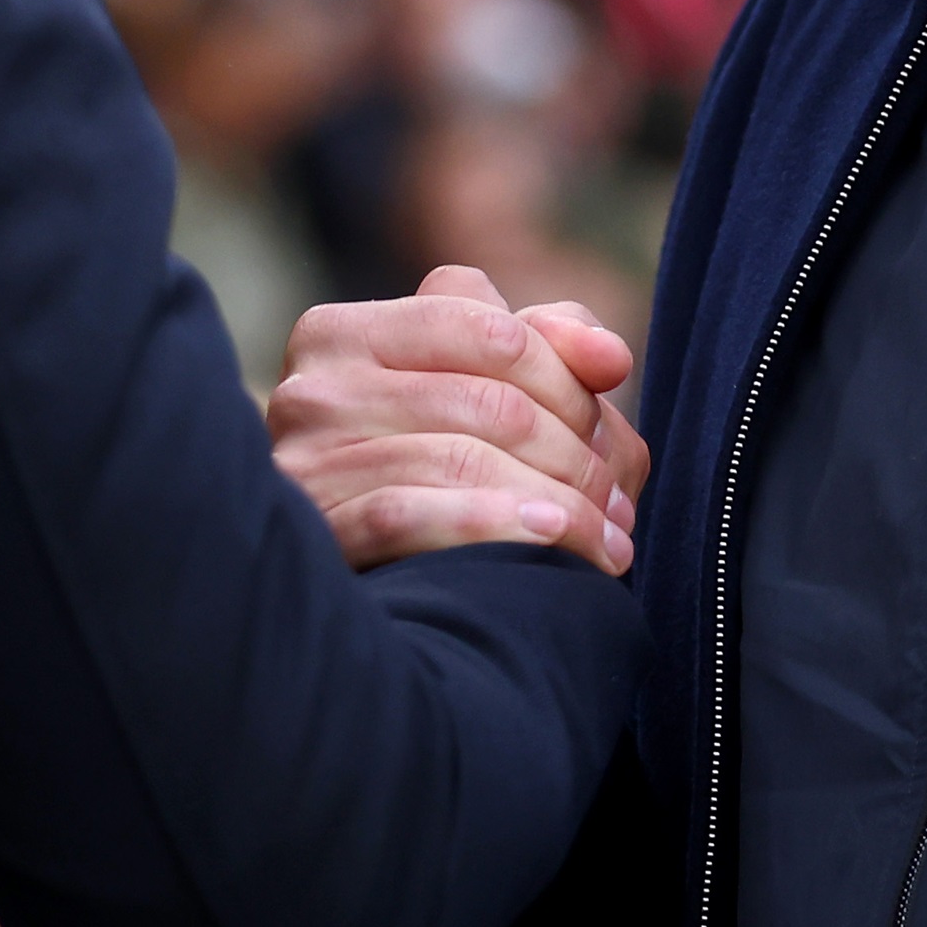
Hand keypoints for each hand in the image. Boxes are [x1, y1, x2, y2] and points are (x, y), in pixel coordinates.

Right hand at [270, 265, 647, 574]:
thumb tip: (611, 358)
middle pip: (485, 399)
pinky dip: (492, 525)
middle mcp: (315, 384)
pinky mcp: (313, 526)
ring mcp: (305, 456)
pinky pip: (409, 514)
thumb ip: (557, 347)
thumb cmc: (440, 465)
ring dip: (557, 504)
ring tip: (608, 544)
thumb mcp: (494, 390)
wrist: (355, 596)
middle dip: (575, 456)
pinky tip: (549, 543)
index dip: (567, 384)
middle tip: (620, 508)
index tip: (608, 439)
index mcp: (353, 331)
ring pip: (458, 456)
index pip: (492, 329)